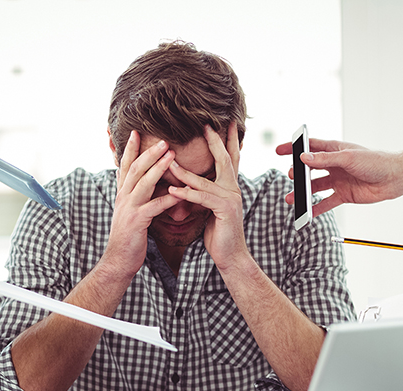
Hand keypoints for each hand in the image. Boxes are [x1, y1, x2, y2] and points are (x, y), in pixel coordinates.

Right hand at [104, 131, 179, 276]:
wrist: (118, 260)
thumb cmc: (129, 236)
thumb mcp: (129, 211)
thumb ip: (135, 196)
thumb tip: (141, 183)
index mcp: (122, 194)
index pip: (126, 166)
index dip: (130, 149)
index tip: (137, 132)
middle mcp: (123, 198)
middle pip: (135, 169)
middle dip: (148, 152)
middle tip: (163, 139)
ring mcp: (129, 209)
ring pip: (143, 183)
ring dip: (158, 168)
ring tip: (172, 155)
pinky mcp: (137, 222)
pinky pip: (154, 207)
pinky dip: (168, 198)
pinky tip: (181, 193)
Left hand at [168, 123, 246, 270]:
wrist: (230, 256)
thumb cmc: (218, 233)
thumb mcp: (210, 209)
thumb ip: (204, 193)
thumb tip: (190, 182)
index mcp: (230, 187)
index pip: (229, 159)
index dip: (227, 140)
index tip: (223, 123)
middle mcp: (233, 189)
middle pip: (225, 159)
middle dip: (215, 141)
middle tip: (206, 124)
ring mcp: (231, 199)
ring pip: (205, 180)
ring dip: (185, 171)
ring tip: (169, 161)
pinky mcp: (224, 210)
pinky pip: (202, 198)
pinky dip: (186, 194)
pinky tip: (173, 190)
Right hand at [275, 138, 402, 215]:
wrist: (394, 178)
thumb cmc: (376, 162)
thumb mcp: (348, 158)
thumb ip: (325, 159)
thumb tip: (304, 158)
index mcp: (335, 150)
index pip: (309, 147)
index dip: (293, 148)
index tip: (279, 151)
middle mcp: (334, 165)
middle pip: (309, 169)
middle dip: (297, 174)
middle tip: (291, 177)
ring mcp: (338, 180)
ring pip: (315, 187)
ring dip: (303, 193)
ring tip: (291, 199)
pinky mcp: (343, 195)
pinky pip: (326, 203)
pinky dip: (316, 208)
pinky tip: (306, 213)